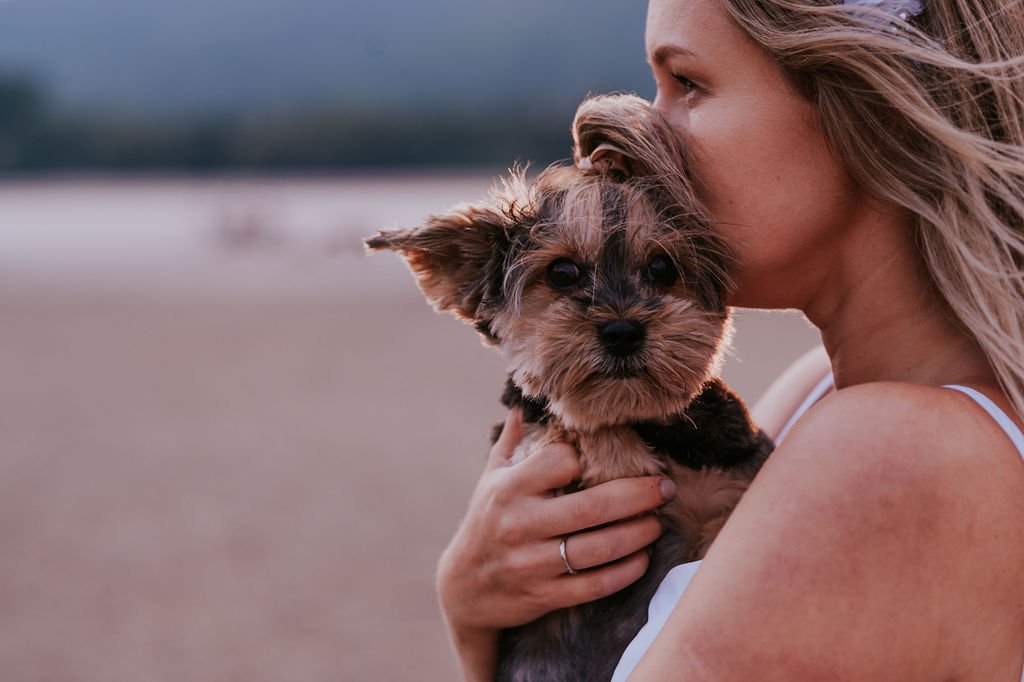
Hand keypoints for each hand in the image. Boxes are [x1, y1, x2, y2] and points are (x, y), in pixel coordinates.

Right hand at [436, 409, 675, 678]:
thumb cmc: (485, 522)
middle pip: (593, 507)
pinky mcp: (544, 595)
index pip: (561, 461)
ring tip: (657, 522)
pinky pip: (595, 584)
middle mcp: (520, 524)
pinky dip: (625, 571)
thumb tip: (526, 405)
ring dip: (638, 534)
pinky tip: (642, 558)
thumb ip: (511, 442)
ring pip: (599, 548)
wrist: (463, 589)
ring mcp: (533, 563)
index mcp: (509, 489)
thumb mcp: (490, 480)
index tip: (606, 458)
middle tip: (666, 488)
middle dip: (638, 495)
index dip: (587, 457)